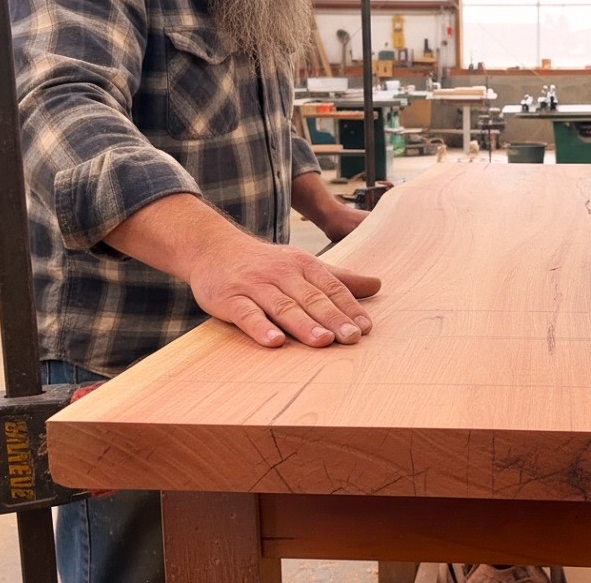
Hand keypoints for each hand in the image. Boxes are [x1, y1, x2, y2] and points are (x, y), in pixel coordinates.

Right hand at [104, 193, 380, 348]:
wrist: (213, 248)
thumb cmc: (266, 264)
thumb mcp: (303, 265)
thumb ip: (339, 278)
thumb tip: (377, 285)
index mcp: (303, 265)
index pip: (331, 287)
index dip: (349, 307)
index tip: (365, 328)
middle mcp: (281, 273)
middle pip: (311, 298)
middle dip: (333, 318)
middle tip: (351, 338)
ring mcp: (254, 285)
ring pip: (283, 306)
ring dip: (303, 324)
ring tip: (323, 341)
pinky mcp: (229, 298)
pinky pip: (247, 314)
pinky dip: (261, 328)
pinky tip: (274, 342)